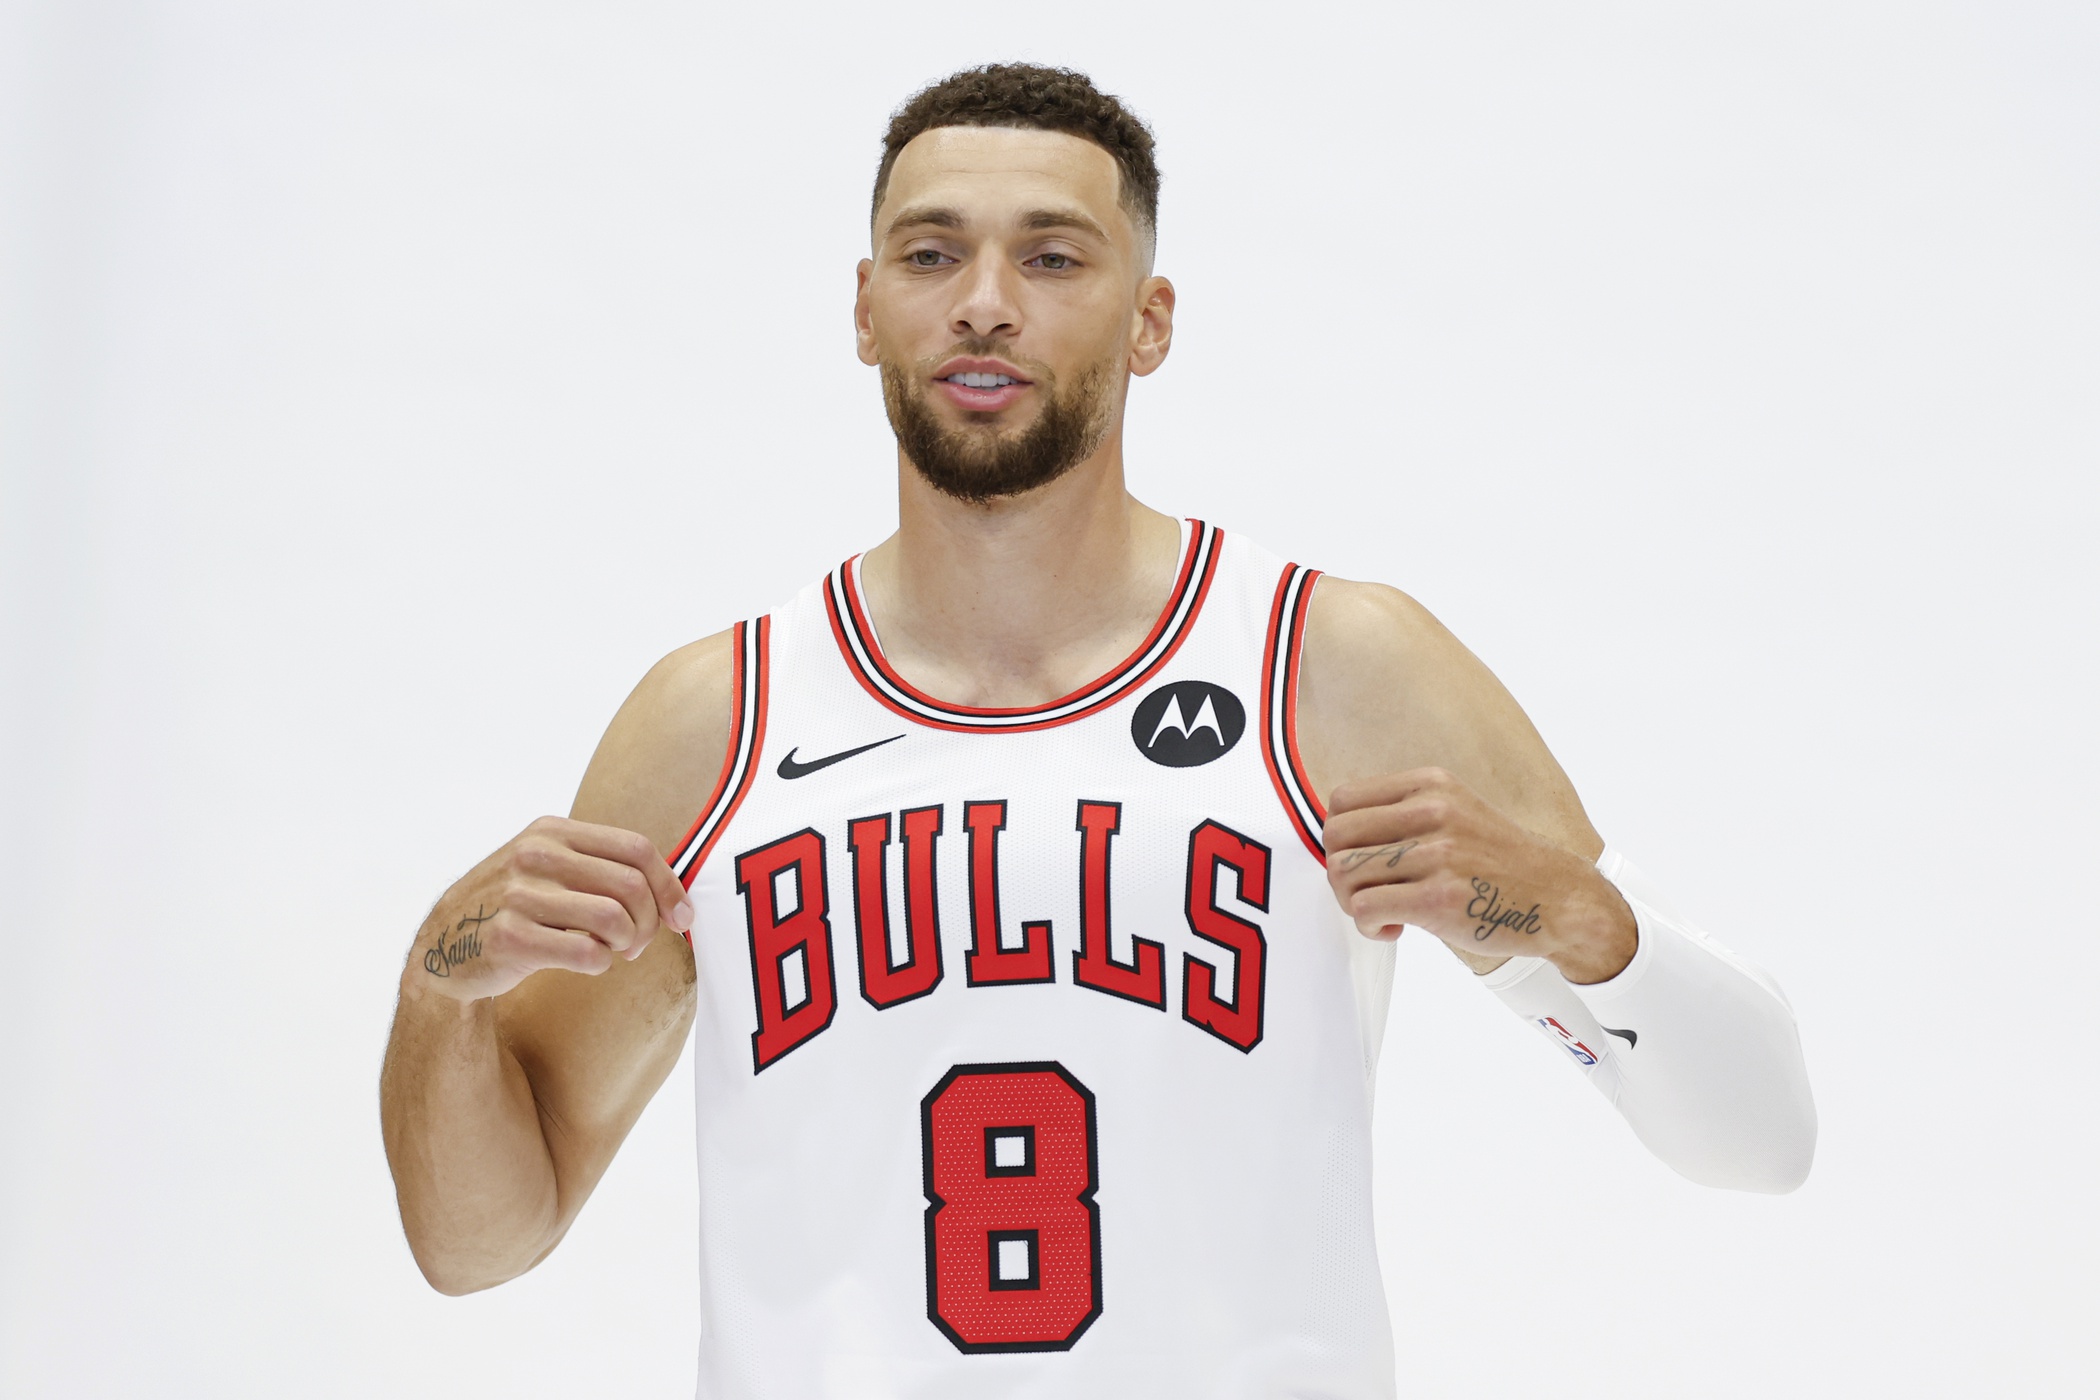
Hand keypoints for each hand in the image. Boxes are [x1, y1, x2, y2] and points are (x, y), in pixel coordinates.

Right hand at [408, 817, 694, 1001]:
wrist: (442, 946)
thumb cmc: (514, 908)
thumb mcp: (549, 868)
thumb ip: (603, 869)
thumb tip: (676, 901)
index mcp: (552, 832)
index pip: (636, 849)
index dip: (669, 886)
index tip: (681, 916)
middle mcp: (534, 856)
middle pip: (631, 886)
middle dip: (648, 922)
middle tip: (635, 943)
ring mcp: (517, 895)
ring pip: (613, 918)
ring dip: (626, 943)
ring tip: (614, 951)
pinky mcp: (508, 937)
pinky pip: (586, 953)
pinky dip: (600, 963)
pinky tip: (588, 962)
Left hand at [1323, 769, 1635, 982]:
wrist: (1559, 900)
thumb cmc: (1499, 863)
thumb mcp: (1456, 812)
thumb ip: (1403, 814)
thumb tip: (1337, 835)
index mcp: (1431, 784)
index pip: (1342, 800)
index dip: (1339, 837)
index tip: (1362, 861)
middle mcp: (1432, 812)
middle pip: (1335, 836)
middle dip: (1339, 872)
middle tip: (1366, 893)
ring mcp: (1437, 855)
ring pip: (1343, 874)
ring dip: (1353, 902)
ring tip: (1383, 912)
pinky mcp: (1439, 899)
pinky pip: (1365, 909)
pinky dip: (1369, 926)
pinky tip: (1394, 929)